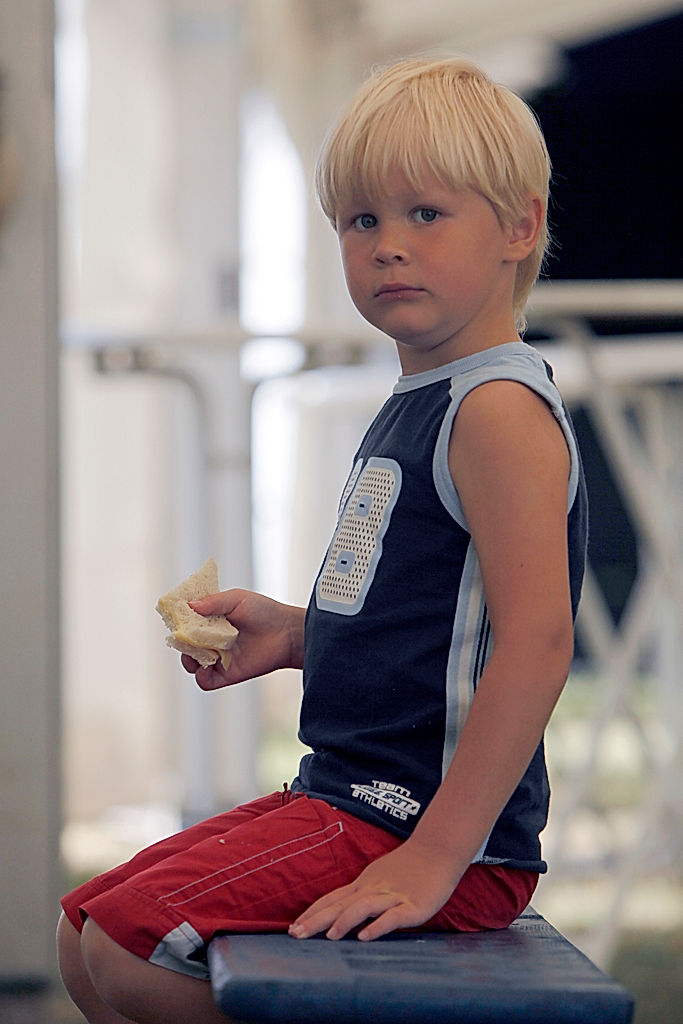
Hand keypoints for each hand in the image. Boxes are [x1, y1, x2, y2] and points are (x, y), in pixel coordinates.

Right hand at [180, 589, 304, 689]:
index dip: (179, 621)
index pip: (187, 622)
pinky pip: (205, 681)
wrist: (287, 633)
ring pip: (192, 663)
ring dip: (188, 660)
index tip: (176, 617)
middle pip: (185, 644)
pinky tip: (205, 668)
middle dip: (181, 642)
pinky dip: (200, 677)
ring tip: (195, 653)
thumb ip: (213, 602)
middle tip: (183, 637)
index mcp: (212, 620)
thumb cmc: (265, 612)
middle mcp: (212, 639)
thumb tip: (189, 606)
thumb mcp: (237, 599)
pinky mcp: (227, 674)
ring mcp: (218, 657)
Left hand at [288, 841, 459, 941]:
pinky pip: (392, 916)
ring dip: (344, 921)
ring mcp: (392, 896)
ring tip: (329, 936)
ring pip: (363, 907)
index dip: (312, 913)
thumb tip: (341, 914)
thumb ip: (362, 896)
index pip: (332, 899)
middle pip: (340, 904)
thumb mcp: (378, 878)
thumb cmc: (408, 867)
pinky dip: (377, 926)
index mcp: (363, 884)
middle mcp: (373, 889)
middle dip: (317, 920)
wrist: (437, 850)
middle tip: (295, 935)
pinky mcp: (412, 905)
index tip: (292, 928)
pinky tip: (365, 937)